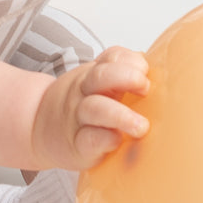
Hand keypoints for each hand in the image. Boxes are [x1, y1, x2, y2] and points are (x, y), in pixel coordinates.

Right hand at [31, 47, 150, 170]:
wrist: (38, 127)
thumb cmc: (80, 106)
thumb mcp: (96, 84)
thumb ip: (123, 77)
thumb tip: (164, 77)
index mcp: (94, 75)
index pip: (112, 57)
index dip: (132, 61)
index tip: (146, 72)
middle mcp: (85, 92)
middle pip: (102, 76)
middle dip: (128, 78)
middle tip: (145, 90)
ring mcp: (78, 118)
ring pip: (95, 108)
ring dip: (121, 115)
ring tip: (141, 126)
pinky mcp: (77, 145)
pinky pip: (89, 139)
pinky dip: (105, 139)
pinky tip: (118, 141)